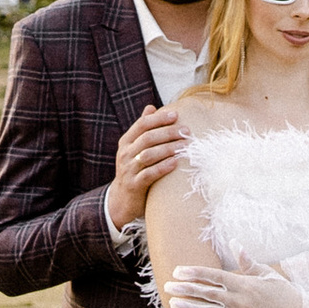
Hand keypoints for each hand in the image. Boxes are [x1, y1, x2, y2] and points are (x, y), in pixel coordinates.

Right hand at [106, 102, 184, 227]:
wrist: (122, 200)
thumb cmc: (134, 169)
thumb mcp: (134, 148)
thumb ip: (142, 129)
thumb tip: (151, 107)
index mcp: (126, 142)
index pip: (142, 124)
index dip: (159, 118)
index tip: (176, 115)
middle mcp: (125, 154)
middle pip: (147, 138)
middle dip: (168, 133)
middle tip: (186, 131)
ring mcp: (128, 170)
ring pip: (148, 155)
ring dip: (168, 149)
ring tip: (185, 146)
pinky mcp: (134, 185)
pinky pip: (149, 174)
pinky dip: (163, 167)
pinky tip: (175, 163)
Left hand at [162, 261, 306, 307]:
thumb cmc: (284, 293)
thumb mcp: (267, 274)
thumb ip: (247, 261)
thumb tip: (235, 243)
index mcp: (243, 283)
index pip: (213, 276)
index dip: (194, 273)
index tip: (178, 271)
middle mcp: (238, 300)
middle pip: (206, 293)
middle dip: (185, 289)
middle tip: (167, 287)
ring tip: (173, 303)